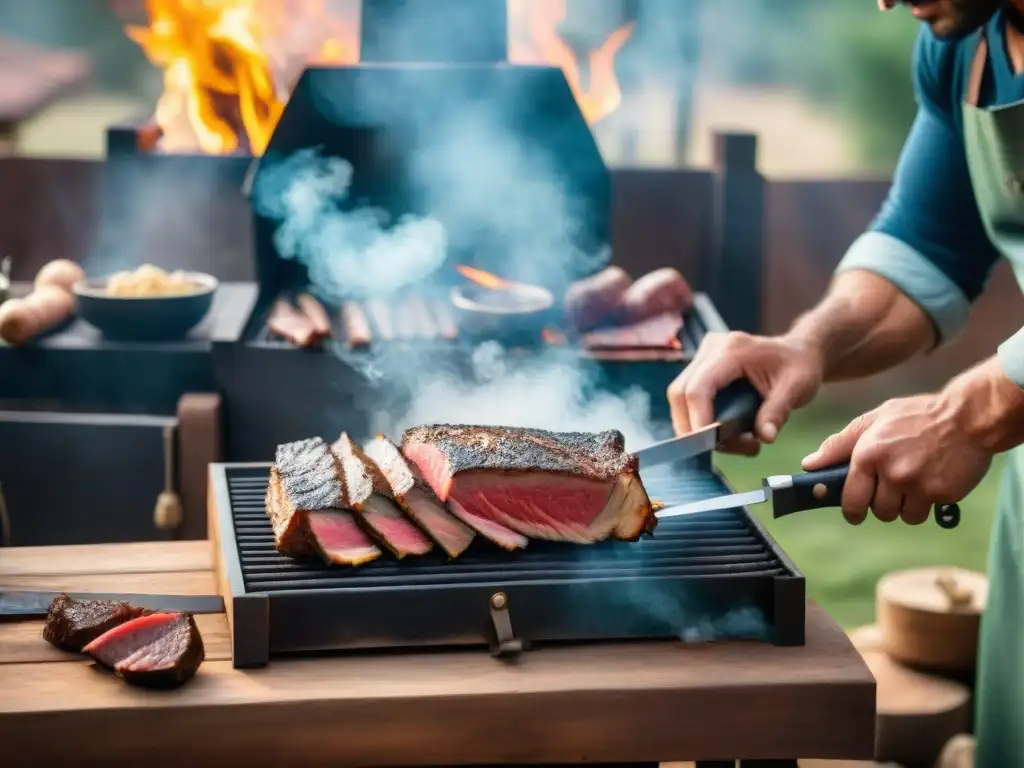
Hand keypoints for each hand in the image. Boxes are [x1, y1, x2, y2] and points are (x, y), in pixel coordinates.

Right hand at [667, 331, 823, 453]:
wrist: (797, 351)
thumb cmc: (799, 366)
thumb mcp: (796, 388)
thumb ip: (777, 412)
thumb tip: (764, 437)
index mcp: (733, 350)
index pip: (699, 386)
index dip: (698, 418)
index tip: (709, 444)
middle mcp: (711, 349)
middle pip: (680, 391)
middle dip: (690, 426)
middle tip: (715, 448)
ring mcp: (703, 356)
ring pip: (679, 396)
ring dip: (695, 425)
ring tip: (730, 441)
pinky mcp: (701, 367)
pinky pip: (688, 396)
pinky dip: (699, 418)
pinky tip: (723, 431)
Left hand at [802, 394, 992, 524]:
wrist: (968, 416)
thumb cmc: (917, 416)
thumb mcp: (873, 420)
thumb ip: (839, 445)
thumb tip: (809, 464)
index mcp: (868, 454)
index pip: (850, 499)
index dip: (851, 509)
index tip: (855, 511)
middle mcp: (890, 472)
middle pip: (877, 511)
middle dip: (882, 504)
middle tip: (892, 487)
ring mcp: (917, 485)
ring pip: (902, 516)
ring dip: (905, 506)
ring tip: (913, 482)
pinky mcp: (941, 494)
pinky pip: (925, 513)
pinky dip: (926, 504)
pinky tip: (931, 481)